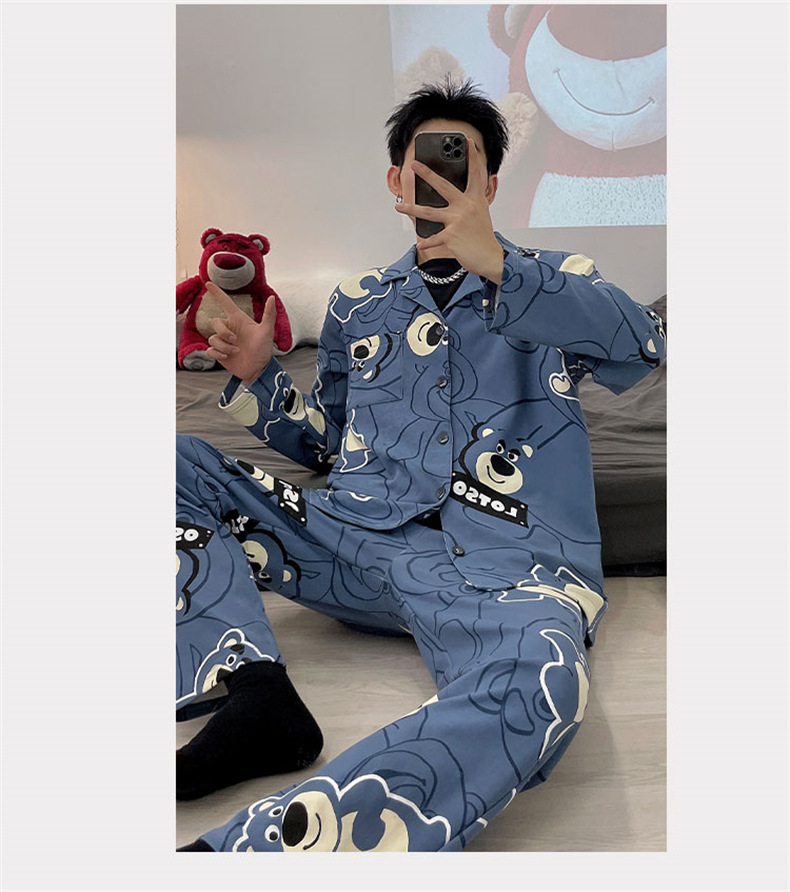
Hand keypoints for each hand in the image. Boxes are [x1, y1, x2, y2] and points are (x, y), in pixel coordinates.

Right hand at [204, 282, 276, 383]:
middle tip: (235, 340)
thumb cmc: (264, 349)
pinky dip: (217, 353)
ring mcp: (223, 341)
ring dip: (224, 346)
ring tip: (236, 352)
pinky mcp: (219, 353)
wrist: (259, 369)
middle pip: (215, 322)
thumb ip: (269, 315)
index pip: (225, 302)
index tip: (209, 283)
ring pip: (213, 338)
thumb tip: (272, 298)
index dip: (217, 293)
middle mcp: (229, 329)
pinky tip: (227, 357)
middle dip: (223, 332)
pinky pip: (210, 350)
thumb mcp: (267, 331)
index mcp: (238, 320)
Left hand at [395, 140, 504, 283]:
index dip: (472, 157)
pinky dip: (426, 243)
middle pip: (443, 185)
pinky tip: (420, 245)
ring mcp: (458, 220)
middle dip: (426, 173)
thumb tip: (455, 196)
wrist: (490, 257)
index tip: (468, 142)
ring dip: (411, 208)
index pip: (474, 174)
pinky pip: (433, 238)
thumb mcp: (480, 214)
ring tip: (398, 206)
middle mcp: (466, 206)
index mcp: (475, 199)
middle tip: (414, 164)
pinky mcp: (451, 236)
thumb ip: (470, 202)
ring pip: (429, 211)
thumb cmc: (482, 237)